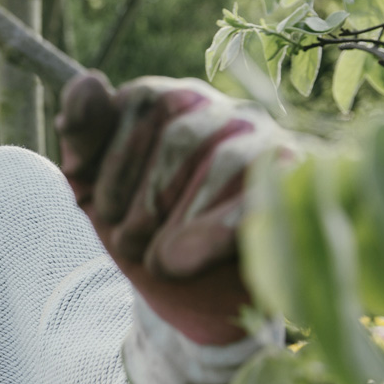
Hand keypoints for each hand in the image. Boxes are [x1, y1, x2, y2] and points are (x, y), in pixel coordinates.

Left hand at [56, 71, 289, 345]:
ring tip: (155, 260)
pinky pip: (264, 201)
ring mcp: (272, 150)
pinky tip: (178, 263)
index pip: (145, 100)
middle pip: (182, 133)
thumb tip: (88, 82)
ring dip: (177, 220)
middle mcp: (230, 114)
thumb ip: (84, 135)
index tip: (99, 207)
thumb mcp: (97, 189)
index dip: (113, 158)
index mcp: (177, 103)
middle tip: (127, 242)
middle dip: (143, 197)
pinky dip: (211, 235)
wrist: (192, 301)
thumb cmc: (145, 233)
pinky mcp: (299, 196)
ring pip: (226, 161)